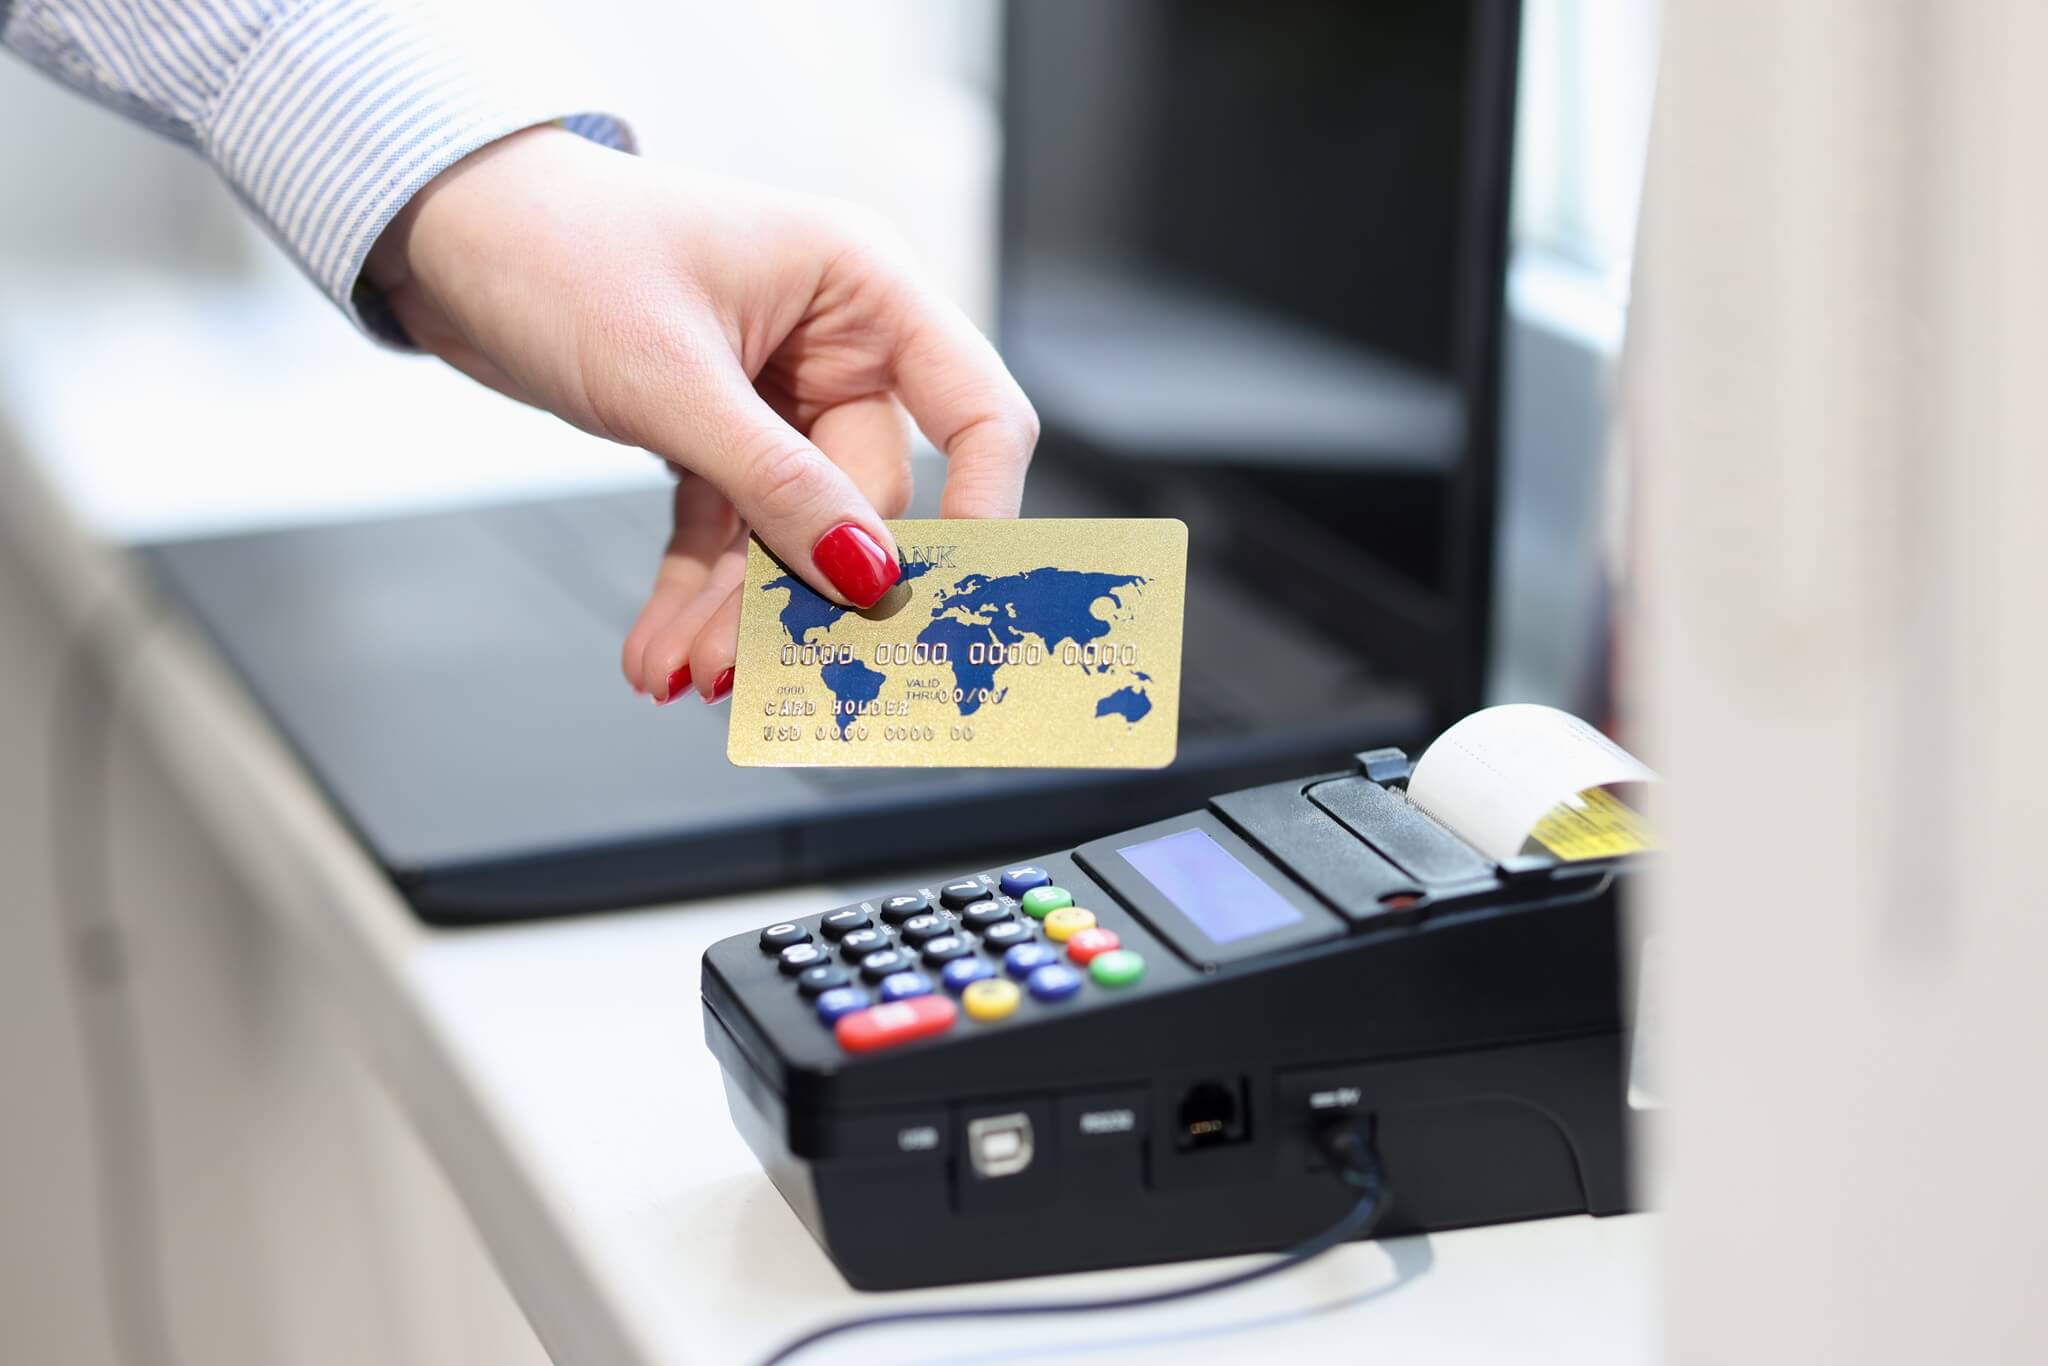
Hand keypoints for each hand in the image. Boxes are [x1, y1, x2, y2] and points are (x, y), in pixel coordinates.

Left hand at [365, 126, 1037, 702]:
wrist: (443, 228)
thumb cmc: (556, 247)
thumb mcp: (672, 375)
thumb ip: (776, 482)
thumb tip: (868, 575)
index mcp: (860, 288)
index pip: (975, 411)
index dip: (983, 508)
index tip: (946, 599)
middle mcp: (834, 342)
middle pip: (864, 498)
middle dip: (802, 588)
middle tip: (749, 666)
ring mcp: (776, 393)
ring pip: (789, 530)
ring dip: (736, 609)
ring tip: (684, 674)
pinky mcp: (715, 432)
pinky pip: (726, 530)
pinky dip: (693, 590)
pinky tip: (659, 652)